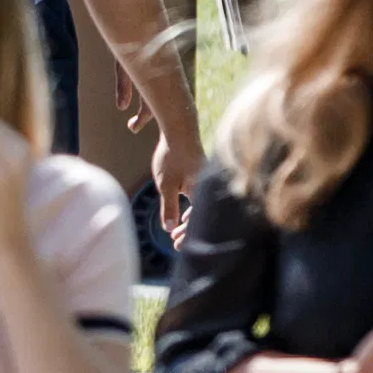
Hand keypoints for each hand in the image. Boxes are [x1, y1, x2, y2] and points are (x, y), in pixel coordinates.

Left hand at [148, 108, 200, 230]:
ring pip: (200, 205)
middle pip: (201, 214)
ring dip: (188, 219)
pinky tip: (182, 210)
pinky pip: (200, 196)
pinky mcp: (201, 174)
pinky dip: (192, 206)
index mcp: (200, 192)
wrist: (179, 129)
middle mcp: (206, 187)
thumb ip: (168, 206)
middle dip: (188, 229)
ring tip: (177, 229)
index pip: (196, 219)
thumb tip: (168, 229)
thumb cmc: (171, 157)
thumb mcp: (166, 184)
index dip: (186, 233)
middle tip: (175, 241)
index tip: (175, 244)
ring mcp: (205, 180)